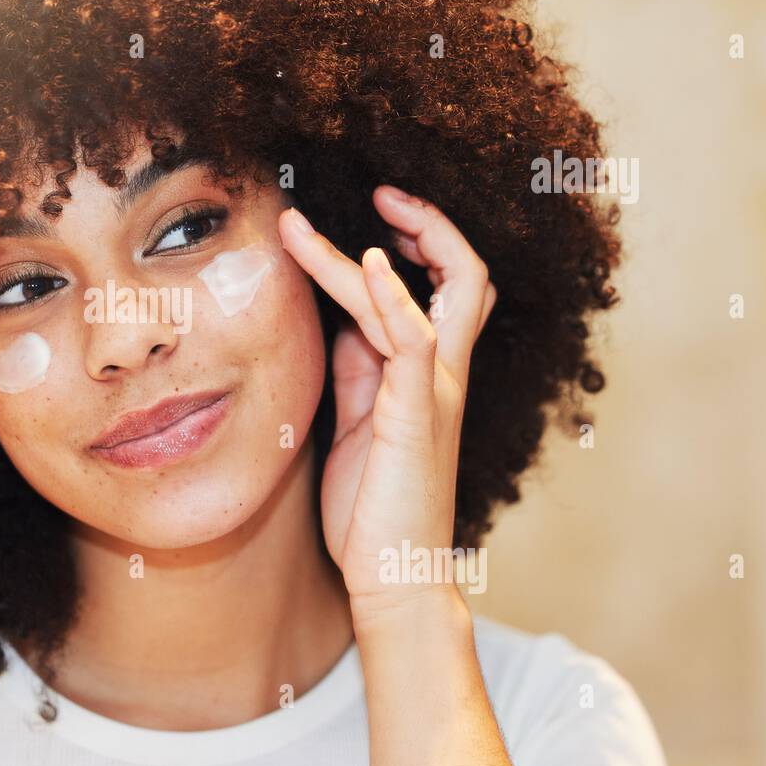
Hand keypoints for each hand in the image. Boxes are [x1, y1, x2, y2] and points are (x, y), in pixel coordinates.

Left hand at [278, 186, 497, 621]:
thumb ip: (357, 368)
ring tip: (301, 226)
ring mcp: (433, 393)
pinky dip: (394, 297)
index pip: (442, 290)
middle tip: (382, 192)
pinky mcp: (413, 415)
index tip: (374, 217)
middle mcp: (440, 375)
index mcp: (425, 375)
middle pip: (464, 278)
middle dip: (429, 225)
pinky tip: (374, 263)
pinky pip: (415, 342)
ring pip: (427, 299)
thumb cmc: (374, 503)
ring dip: (370, 251)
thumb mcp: (359, 418)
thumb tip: (338, 321)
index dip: (417, 245)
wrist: (393, 573)